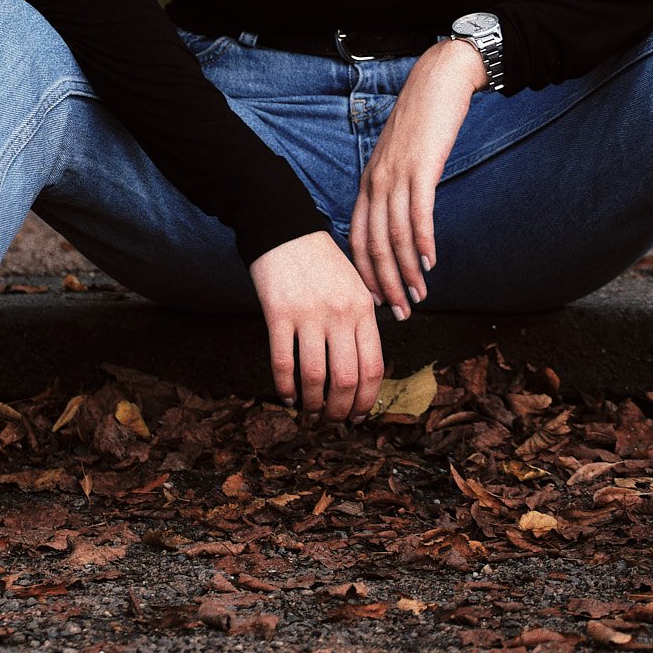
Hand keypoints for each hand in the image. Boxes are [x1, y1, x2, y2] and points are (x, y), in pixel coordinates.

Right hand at [248, 229, 383, 420]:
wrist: (285, 230)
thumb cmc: (321, 262)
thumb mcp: (354, 285)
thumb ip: (362, 321)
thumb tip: (367, 369)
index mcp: (363, 308)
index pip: (373, 367)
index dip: (367, 400)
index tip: (357, 416)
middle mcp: (340, 313)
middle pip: (347, 378)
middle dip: (340, 409)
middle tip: (331, 421)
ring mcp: (309, 313)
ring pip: (316, 376)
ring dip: (313, 404)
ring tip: (309, 413)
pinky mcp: (278, 313)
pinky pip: (283, 362)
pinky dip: (285, 387)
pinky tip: (288, 396)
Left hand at [349, 38, 484, 315]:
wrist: (439, 79)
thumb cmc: (423, 120)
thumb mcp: (401, 158)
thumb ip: (396, 188)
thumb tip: (402, 221)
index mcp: (368, 182)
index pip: (358, 238)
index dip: (367, 274)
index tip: (379, 301)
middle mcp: (376, 181)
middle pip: (374, 244)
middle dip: (386, 283)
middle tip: (400, 312)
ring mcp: (397, 174)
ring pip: (395, 235)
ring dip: (407, 270)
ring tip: (418, 296)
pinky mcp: (420, 167)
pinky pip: (418, 213)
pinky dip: (423, 241)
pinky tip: (430, 261)